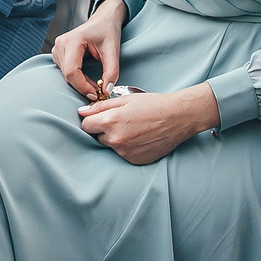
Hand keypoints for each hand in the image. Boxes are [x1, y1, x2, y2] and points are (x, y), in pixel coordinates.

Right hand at [52, 0, 127, 97]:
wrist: (103, 19)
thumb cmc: (107, 30)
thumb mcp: (113, 50)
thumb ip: (111, 71)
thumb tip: (107, 90)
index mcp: (72, 40)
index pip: (71, 71)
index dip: (82, 86)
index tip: (96, 94)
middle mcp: (61, 45)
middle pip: (68, 75)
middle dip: (84, 86)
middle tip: (99, 90)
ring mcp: (57, 49)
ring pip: (66, 76)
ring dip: (81, 83)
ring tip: (95, 83)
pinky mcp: (59, 54)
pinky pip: (66, 72)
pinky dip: (77, 79)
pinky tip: (88, 78)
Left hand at [77, 84, 220, 164]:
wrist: (178, 117)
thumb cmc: (153, 104)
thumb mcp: (126, 99)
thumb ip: (100, 106)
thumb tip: (81, 112)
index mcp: (111, 122)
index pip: (86, 126)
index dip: (92, 120)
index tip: (101, 117)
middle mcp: (116, 140)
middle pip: (98, 137)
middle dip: (105, 129)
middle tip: (123, 120)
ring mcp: (126, 153)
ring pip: (111, 146)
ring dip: (117, 138)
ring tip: (135, 128)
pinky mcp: (135, 160)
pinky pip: (123, 154)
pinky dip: (128, 147)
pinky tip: (140, 137)